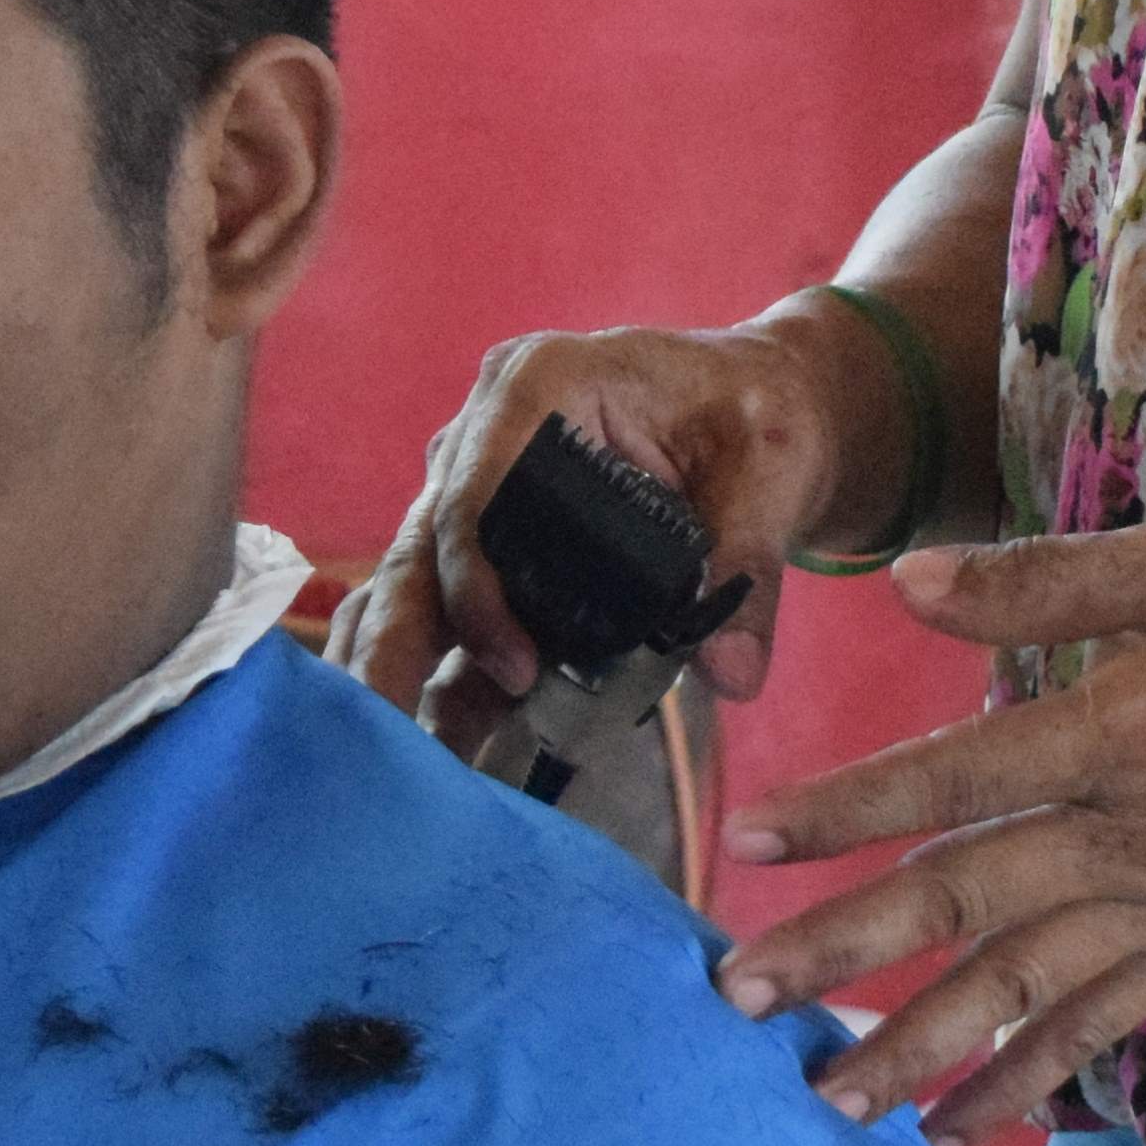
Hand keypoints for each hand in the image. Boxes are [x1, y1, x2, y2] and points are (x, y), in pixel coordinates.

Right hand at [323, 312, 871, 753]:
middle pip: (422, 545)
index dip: (479, 585)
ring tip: (382, 762)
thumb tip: (730, 672)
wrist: (760, 411)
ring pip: (415, 587)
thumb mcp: (770, 470)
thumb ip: (747, 563)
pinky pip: (451, 618)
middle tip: (375, 729)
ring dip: (396, 671)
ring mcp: (480, 492)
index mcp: (541, 384)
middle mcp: (486, 433)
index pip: (478, 490)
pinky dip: (440, 680)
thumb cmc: (758, 414)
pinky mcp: (496, 550)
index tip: (516, 670)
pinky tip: (431, 753)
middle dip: (391, 641)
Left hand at [708, 516, 1145, 1145]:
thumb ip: (1055, 581)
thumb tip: (912, 587)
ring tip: (824, 1101)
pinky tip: (959, 1126)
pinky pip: (1105, 1025)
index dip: (848, 807)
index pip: (957, 776)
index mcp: (1136, 730)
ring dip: (918, 1049)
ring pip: (1025, 991)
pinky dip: (1030, 1079)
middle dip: (844, 955)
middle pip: (968, 904)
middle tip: (735, 997)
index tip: (753, 837)